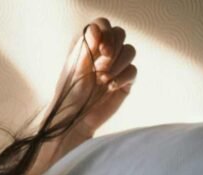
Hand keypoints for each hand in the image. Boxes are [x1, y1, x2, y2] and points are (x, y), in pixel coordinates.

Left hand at [49, 17, 137, 138]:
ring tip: (102, 79)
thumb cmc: (69, 94)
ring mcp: (116, 67)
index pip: (103, 25)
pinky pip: (132, 71)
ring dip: (117, 64)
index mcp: (89, 46)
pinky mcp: (124, 82)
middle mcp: (104, 54)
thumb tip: (96, 29)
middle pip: (120, 34)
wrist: (74, 119)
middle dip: (113, 48)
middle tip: (100, 67)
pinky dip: (122, 77)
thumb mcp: (74, 68)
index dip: (105, 33)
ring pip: (130, 51)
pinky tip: (110, 87)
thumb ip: (86, 48)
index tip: (100, 49)